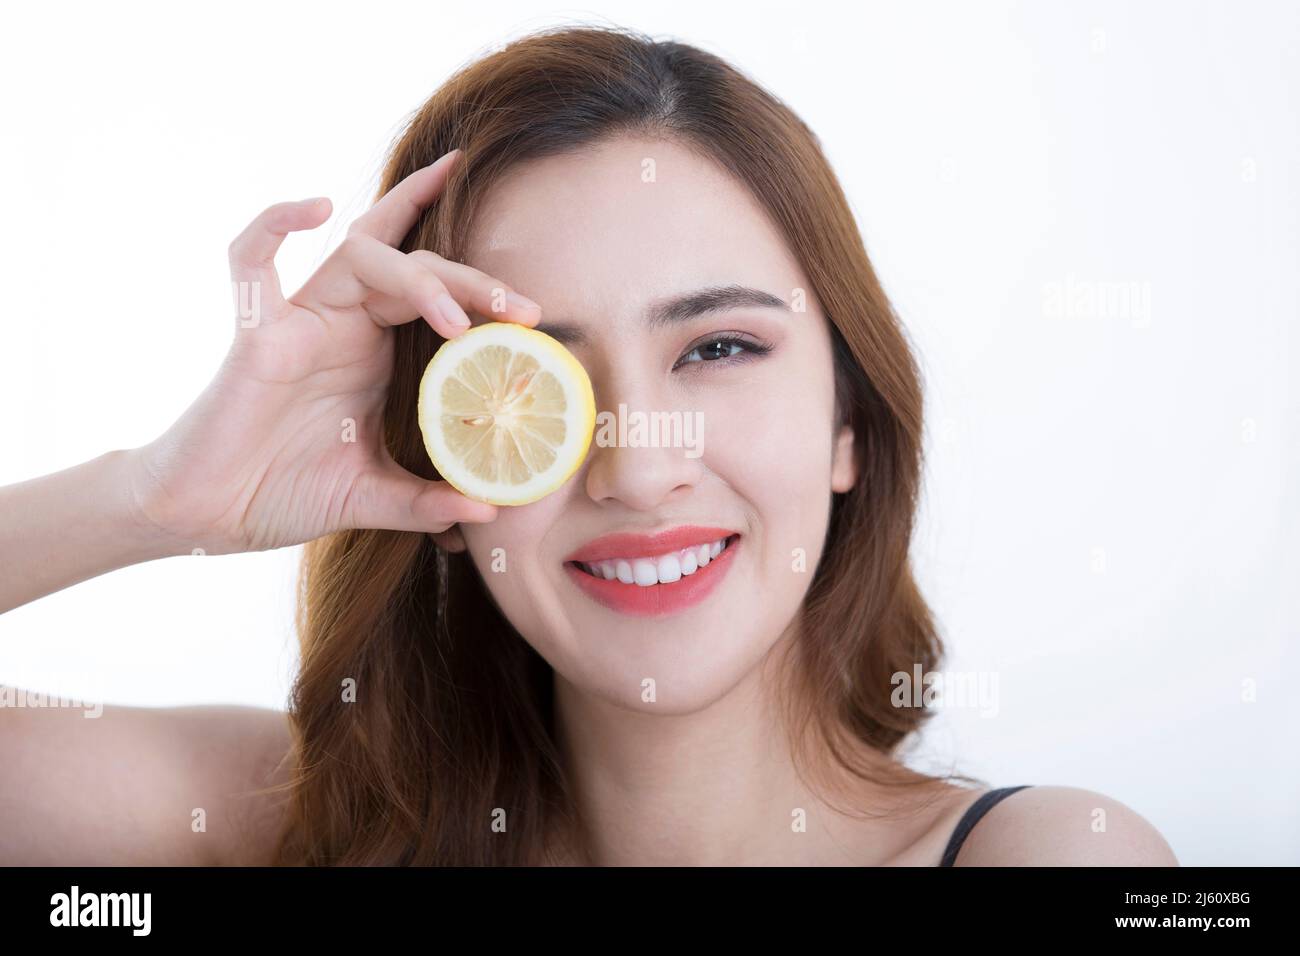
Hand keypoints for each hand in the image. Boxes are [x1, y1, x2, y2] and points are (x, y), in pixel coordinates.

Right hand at [128, 149, 541, 553]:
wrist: (211, 516)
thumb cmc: (283, 492)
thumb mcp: (372, 498)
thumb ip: (426, 500)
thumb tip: (486, 512)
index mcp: (373, 349)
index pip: (432, 286)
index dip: (480, 280)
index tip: (535, 307)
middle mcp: (340, 322)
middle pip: (412, 264)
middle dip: (471, 278)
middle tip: (526, 309)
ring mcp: (297, 322)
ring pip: (359, 255)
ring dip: (416, 276)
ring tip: (458, 320)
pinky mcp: (253, 335)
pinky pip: (250, 261)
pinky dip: (274, 224)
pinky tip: (315, 205)